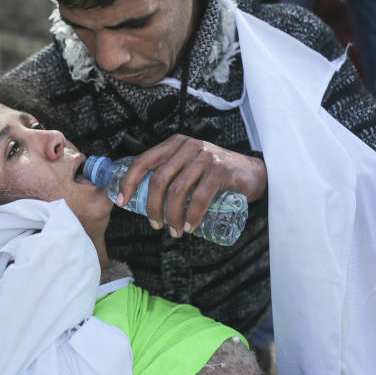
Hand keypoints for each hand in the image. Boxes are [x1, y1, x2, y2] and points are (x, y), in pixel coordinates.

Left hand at [116, 134, 266, 237]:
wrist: (254, 173)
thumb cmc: (216, 173)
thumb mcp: (189, 166)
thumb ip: (170, 173)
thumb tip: (141, 198)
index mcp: (174, 144)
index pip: (143, 161)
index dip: (128, 182)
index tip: (121, 201)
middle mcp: (187, 147)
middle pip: (158, 179)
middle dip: (152, 206)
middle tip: (155, 225)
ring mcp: (205, 157)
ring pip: (177, 190)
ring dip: (172, 216)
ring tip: (175, 230)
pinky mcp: (220, 170)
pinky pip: (200, 196)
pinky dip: (192, 214)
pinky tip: (190, 226)